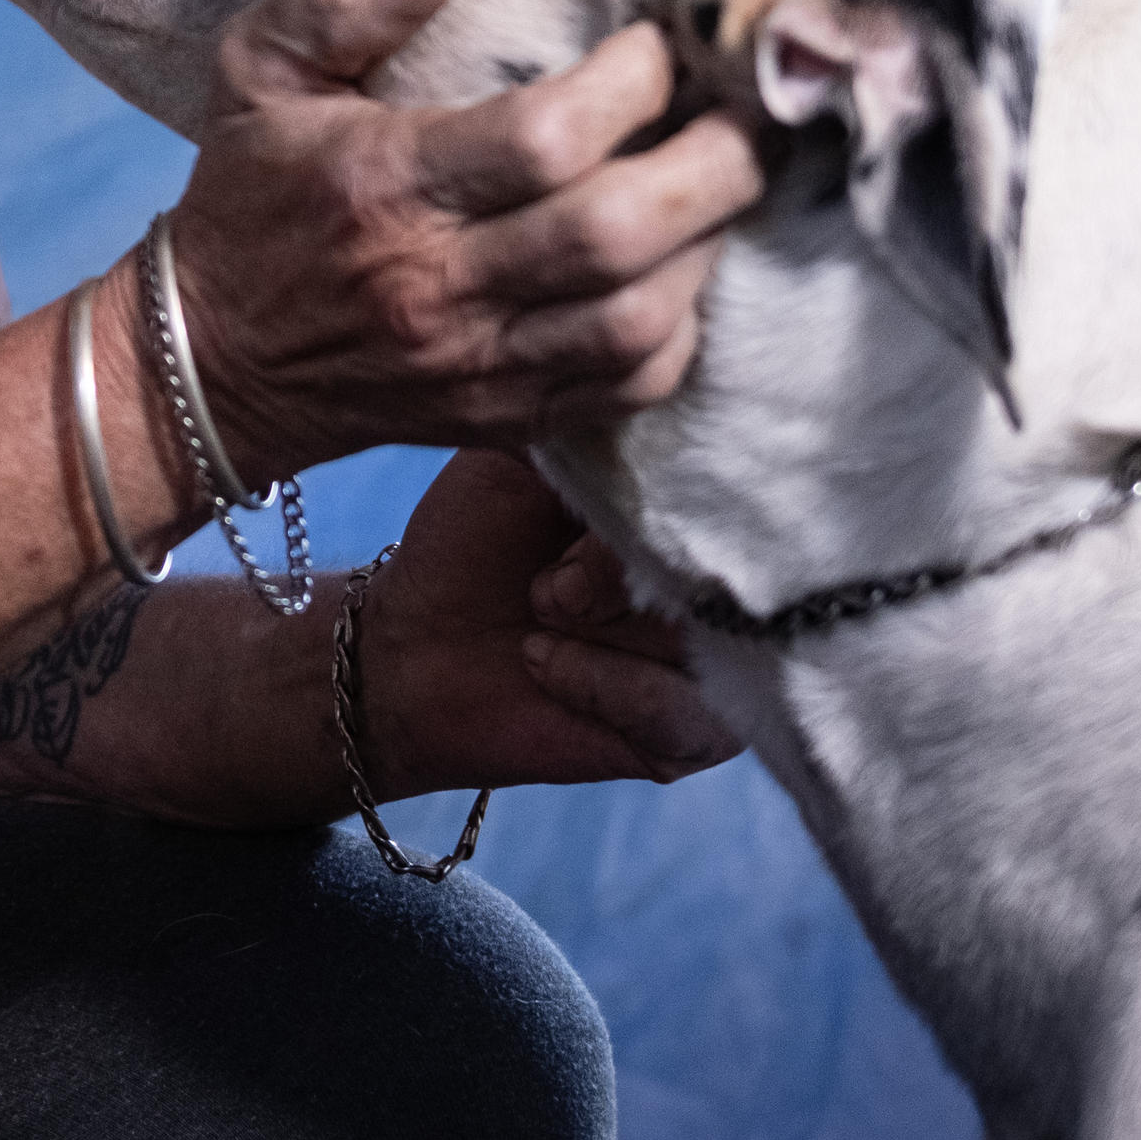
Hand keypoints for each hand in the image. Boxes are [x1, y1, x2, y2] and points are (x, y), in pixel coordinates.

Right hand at [166, 0, 761, 471]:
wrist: (212, 359)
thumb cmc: (253, 194)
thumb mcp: (255, 70)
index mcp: (383, 186)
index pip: (543, 139)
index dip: (631, 83)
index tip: (658, 40)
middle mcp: (437, 286)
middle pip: (613, 233)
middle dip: (712, 163)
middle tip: (753, 108)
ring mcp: (478, 364)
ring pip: (637, 320)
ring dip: (708, 244)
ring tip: (731, 178)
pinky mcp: (507, 417)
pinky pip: (629, 386)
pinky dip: (680, 326)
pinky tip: (684, 265)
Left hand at [330, 453, 738, 796]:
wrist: (414, 649)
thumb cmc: (473, 542)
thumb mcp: (526, 461)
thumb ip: (602, 430)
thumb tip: (661, 404)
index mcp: (695, 502)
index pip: (727, 486)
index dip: (651, 501)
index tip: (568, 515)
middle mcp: (727, 578)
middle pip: (722, 564)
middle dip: (613, 571)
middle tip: (545, 585)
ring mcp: (724, 659)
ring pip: (703, 635)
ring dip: (598, 627)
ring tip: (540, 616)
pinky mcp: (699, 734)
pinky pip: (680, 709)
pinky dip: (599, 683)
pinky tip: (544, 664)